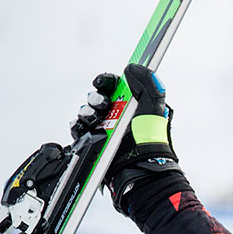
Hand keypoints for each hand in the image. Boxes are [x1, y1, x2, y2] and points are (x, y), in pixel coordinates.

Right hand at [72, 64, 180, 213]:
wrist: (139, 167)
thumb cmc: (149, 139)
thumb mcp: (154, 107)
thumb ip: (148, 83)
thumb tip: (132, 66)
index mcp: (130, 105)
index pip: (112, 86)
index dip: (105, 81)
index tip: (103, 83)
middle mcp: (116, 116)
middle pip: (96, 98)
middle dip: (96, 98)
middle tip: (102, 104)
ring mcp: (104, 130)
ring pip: (85, 113)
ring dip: (86, 112)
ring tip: (94, 119)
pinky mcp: (93, 143)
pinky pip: (78, 130)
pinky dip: (78, 127)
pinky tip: (86, 129)